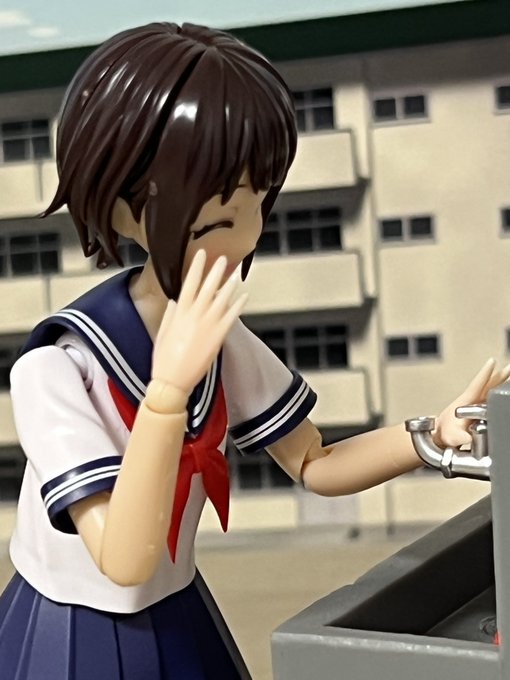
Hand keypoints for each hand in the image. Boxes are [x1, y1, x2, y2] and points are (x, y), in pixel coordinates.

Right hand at [151, 250, 246, 393]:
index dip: (197, 268)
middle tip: (223, 258)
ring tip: (235, 274)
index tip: (202, 254)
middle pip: (208, 287)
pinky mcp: (218, 337)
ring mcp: (208, 325)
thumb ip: (169, 315)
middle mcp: (194, 315)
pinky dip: (238, 305)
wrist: (172, 381)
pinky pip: (231, 317)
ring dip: (229, 285)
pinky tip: (244, 296)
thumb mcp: (162, 333)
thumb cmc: (163, 359)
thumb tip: (174, 302)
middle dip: (215, 271)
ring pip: (222, 299)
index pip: (189, 284)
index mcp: (179, 313)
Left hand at [433, 359, 509, 447]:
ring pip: (491, 388)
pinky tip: (505, 388)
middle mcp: (472, 399)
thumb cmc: (446, 434)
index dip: (484, 374)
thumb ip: (461, 437)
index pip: (477, 384)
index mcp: (466, 401)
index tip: (491, 362)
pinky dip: (499, 389)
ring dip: (501, 380)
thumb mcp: (453, 437)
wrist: (441, 435)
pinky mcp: (480, 408)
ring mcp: (476, 403)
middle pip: (488, 384)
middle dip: (500, 375)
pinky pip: (492, 396)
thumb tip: (468, 438)